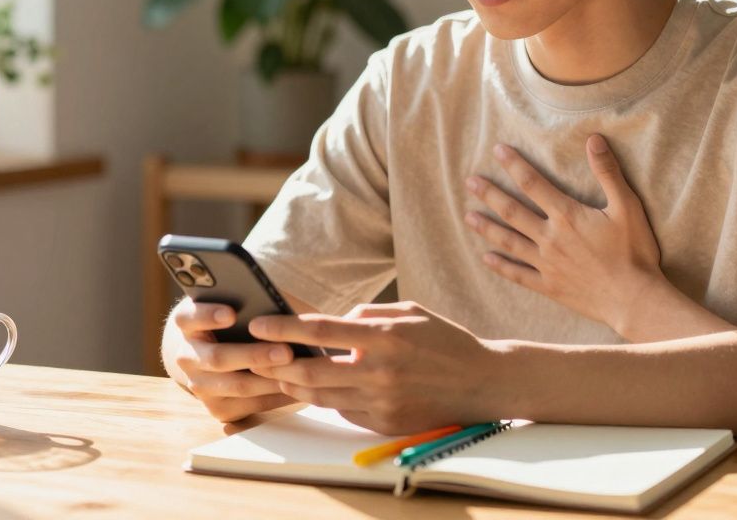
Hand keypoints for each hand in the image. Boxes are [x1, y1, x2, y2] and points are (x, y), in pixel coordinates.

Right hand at [170, 298, 298, 422]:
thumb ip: (251, 300)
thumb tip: (284, 307)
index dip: (208, 315)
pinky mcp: (217, 408)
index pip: (189, 317)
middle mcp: (186, 356)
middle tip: (286, 351)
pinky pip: (250, 405)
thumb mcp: (232, 303)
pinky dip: (276, 396)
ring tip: (299, 371)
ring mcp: (199, 385)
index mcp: (187, 323)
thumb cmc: (232, 320)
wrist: (211, 353)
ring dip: (270, 379)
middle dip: (254, 355)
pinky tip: (298, 386)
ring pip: (237, 385)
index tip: (231, 314)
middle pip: (218, 358)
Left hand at [247, 302, 504, 434]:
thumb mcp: (409, 312)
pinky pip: (343, 411)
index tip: (258, 324)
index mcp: (385, 337)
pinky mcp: (385, 424)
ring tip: (274, 373)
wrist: (482, 382)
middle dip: (275, 363)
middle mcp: (380, 372)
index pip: (320, 331)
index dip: (283, 327)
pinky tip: (315, 388)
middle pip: (310, 372)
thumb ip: (366, 315)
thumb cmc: (443, 340)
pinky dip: (326, 399)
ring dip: (292, 385)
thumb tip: (329, 323)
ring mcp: (382, 402)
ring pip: (320, 396)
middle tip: (254, 355)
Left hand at [462, 136, 665, 336]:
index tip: (497, 151)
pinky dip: (501, 266)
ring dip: (487, 228)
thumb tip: (594, 139)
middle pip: (512, 211)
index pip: (532, 183)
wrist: (634, 299)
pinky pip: (518, 275)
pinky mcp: (549, 286)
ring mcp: (546, 264)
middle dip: (490, 194)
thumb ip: (608, 172)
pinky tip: (486, 258)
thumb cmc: (634, 252)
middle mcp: (550, 238)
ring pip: (509, 241)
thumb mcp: (627, 207)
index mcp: (567, 215)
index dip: (514, 165)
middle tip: (469, 182)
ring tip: (468, 217)